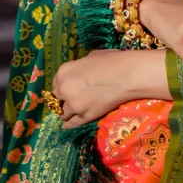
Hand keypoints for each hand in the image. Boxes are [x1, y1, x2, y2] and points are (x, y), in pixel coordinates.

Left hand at [52, 48, 169, 128]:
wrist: (127, 75)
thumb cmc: (112, 61)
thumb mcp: (91, 57)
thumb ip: (80, 67)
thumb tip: (81, 73)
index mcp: (63, 72)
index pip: (55, 84)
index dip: (62, 88)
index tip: (68, 90)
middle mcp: (64, 89)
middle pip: (57, 99)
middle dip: (63, 100)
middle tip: (72, 100)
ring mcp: (73, 104)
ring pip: (63, 113)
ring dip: (67, 113)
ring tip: (72, 113)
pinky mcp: (84, 116)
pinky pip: (71, 123)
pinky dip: (68, 124)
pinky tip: (67, 125)